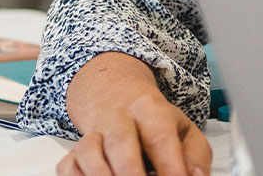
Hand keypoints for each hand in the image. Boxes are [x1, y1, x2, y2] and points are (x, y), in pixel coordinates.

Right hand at [60, 51, 212, 175]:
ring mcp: (92, 134)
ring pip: (89, 153)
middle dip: (131, 171)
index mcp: (150, 109)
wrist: (113, 93)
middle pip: (121, 142)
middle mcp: (118, 118)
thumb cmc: (153, 120)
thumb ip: (195, 154)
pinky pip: (68, 166)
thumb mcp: (182, 128)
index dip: (170, 163)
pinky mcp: (73, 150)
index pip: (161, 137)